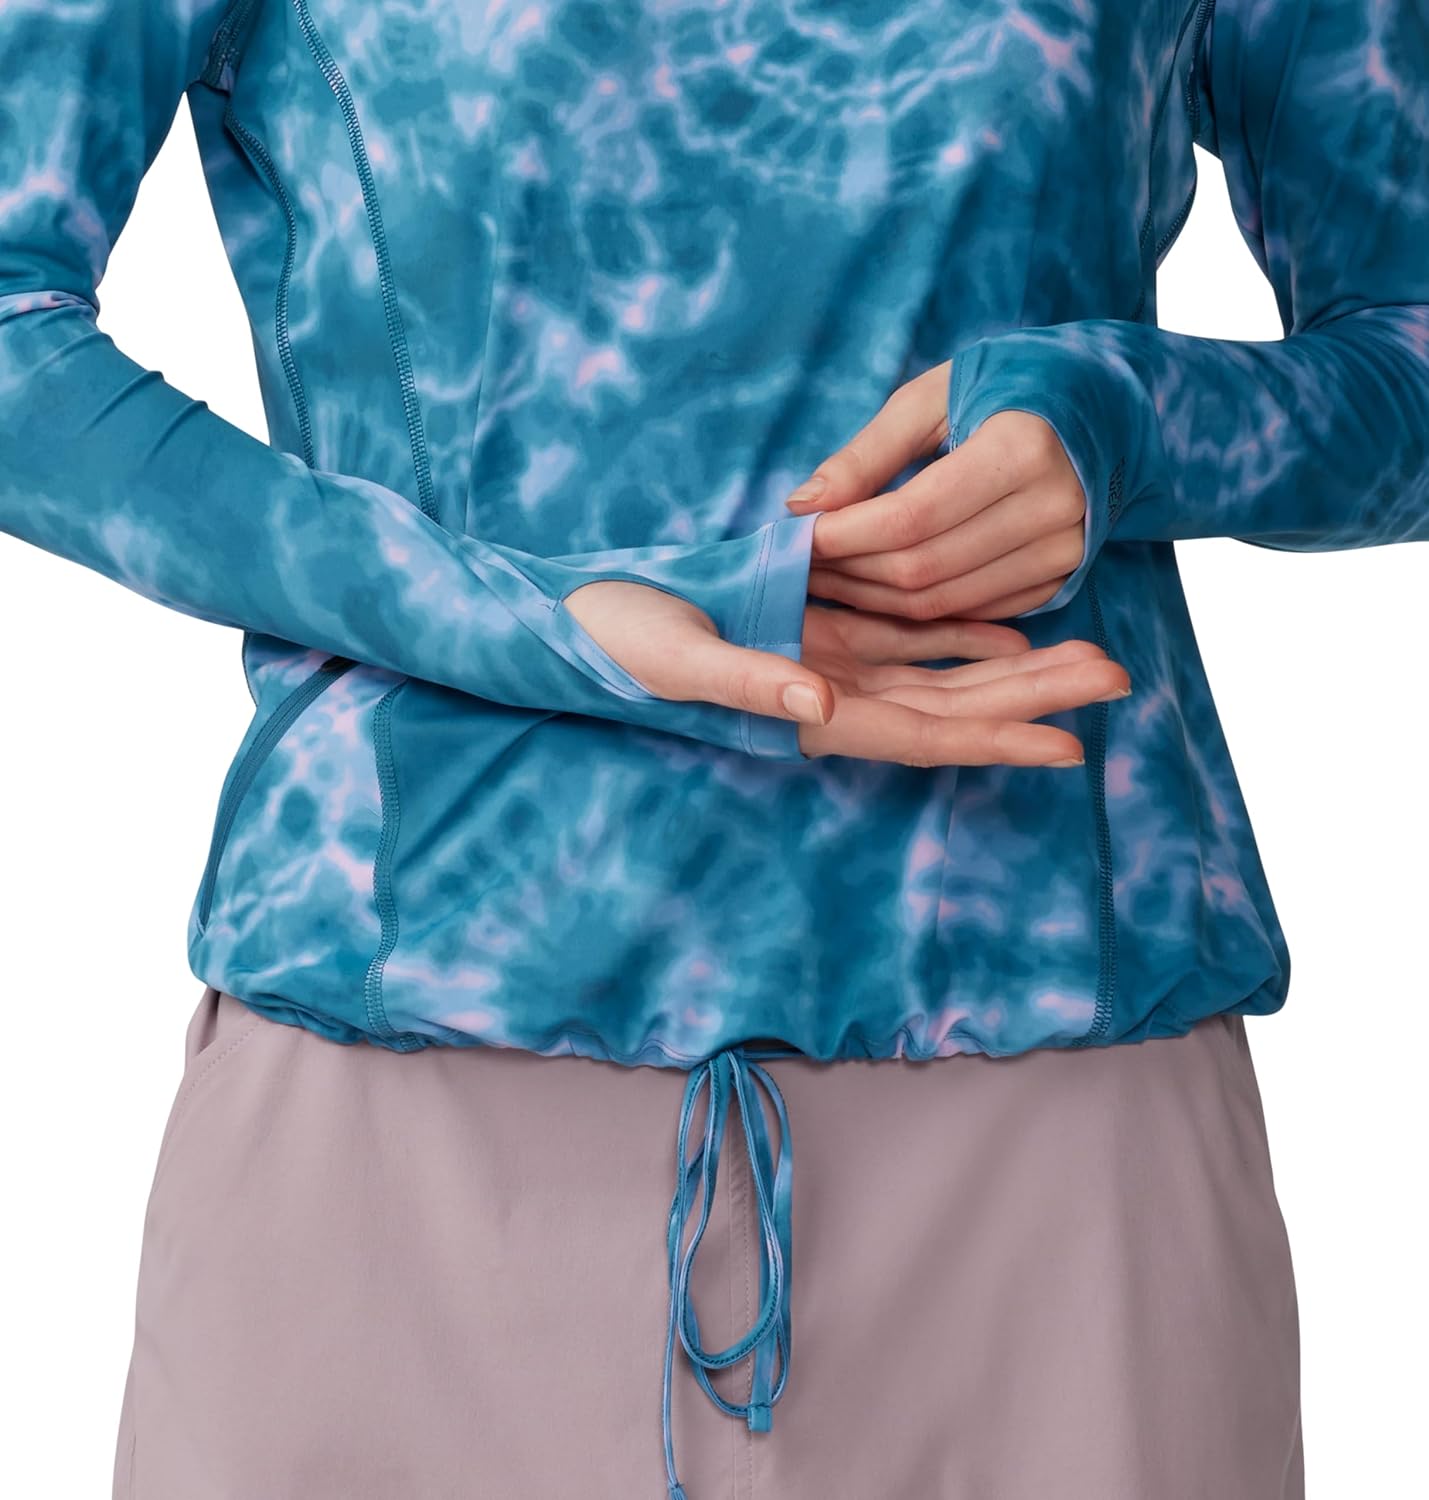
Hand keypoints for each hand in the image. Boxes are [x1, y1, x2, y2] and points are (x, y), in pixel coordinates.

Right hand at [563, 580, 1128, 766]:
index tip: (1070, 747)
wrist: (580, 619)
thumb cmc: (618, 643)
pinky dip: (957, 632)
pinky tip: (1010, 624)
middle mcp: (829, 697)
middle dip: (1032, 697)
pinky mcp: (816, 629)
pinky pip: (903, 635)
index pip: (919, 734)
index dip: (994, 741)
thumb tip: (824, 708)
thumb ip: (751, 683)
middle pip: (950, 705)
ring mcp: (827, 663)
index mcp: (803, 714)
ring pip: (939, 671)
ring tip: (1087, 652)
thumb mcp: (679, 659)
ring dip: (1011, 666)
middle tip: (1116, 676)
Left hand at [787, 361, 1086, 620]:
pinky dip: (916, 609)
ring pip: (943, 603)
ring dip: (874, 599)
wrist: (1110, 405)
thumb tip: (802, 505)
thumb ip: (867, 452)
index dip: (845, 535)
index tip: (796, 535)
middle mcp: (1052, 509)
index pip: (912, 517)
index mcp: (1021, 448)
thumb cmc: (1011, 382)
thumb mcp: (934, 394)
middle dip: (850, 572)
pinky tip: (878, 589)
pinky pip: (972, 612)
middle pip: (924, 568)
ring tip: (830, 576)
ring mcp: (1063, 552)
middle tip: (801, 563)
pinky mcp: (1061, 580)